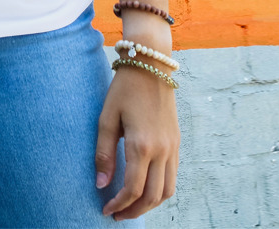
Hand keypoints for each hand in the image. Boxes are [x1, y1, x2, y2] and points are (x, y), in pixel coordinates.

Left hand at [95, 64, 179, 220]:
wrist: (151, 65)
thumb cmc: (124, 89)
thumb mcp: (107, 118)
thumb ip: (103, 153)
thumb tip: (101, 185)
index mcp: (141, 145)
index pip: (132, 189)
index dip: (119, 205)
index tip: (106, 210)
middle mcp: (161, 150)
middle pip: (152, 197)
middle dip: (134, 211)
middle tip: (117, 214)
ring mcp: (173, 147)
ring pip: (167, 191)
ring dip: (150, 204)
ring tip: (131, 206)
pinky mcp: (177, 143)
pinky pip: (173, 176)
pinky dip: (160, 190)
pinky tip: (145, 187)